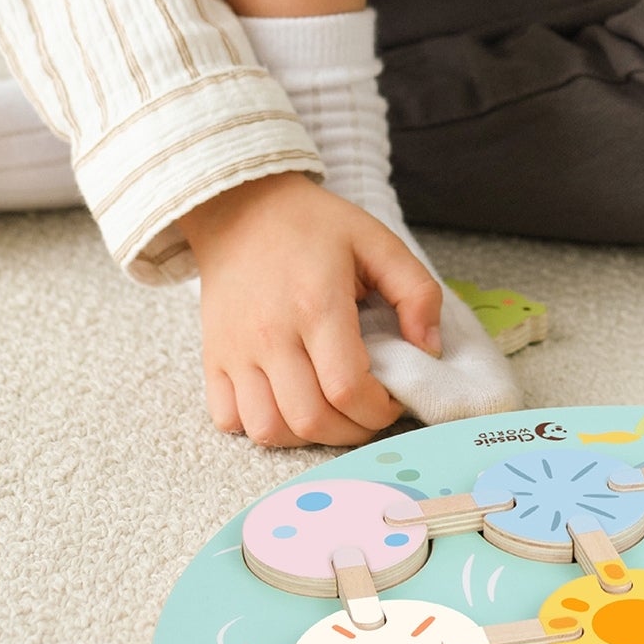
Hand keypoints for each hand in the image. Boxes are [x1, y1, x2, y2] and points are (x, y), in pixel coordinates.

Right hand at [183, 172, 440, 447]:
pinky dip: (260, 427)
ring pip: (267, 430)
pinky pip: (229, 419)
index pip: (348, 389)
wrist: (240, 207)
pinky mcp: (213, 357)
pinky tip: (286, 406)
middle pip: (310, 419)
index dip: (378, 410)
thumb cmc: (313, 225)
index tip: (391, 400)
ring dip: (307, 436)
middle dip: (351, 430)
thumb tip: (429, 348)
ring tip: (330, 413)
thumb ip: (417, 292)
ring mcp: (235, 350)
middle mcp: (270, 334)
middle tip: (367, 412)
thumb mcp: (378, 241)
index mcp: (317, 305)